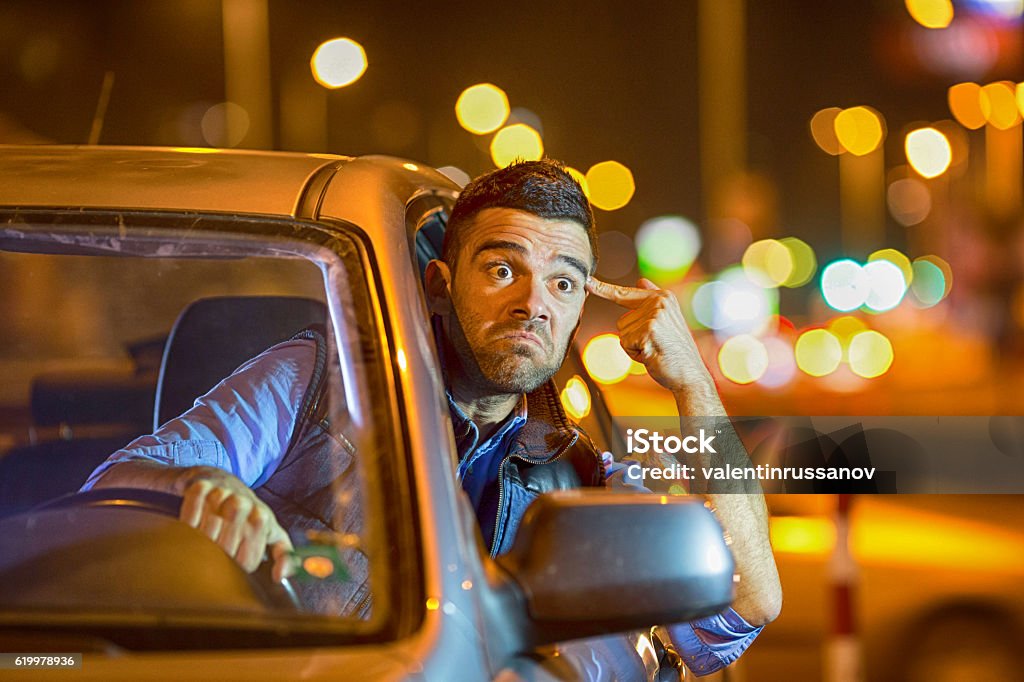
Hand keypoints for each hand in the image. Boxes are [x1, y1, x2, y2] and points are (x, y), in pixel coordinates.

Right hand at [177, 467, 293, 580]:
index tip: (236, 561)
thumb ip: (283, 555)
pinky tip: (194, 524)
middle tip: (217, 553)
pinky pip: (189, 518)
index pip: (246, 562)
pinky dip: (188, 524)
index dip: (239, 568)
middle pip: (224, 550)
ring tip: (205, 539)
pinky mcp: (201, 488)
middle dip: (218, 559)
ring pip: (206, 535)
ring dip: (202, 543)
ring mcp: (221, 494)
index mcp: (262, 518)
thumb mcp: (271, 531)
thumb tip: (279, 577)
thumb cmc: (249, 514)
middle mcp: (243, 504)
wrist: (223, 481)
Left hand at [586, 277, 713, 395]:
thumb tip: (641, 281)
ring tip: (654, 350)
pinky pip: (625, 344)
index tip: (587, 281)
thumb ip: (651, 301)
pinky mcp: (648, 330)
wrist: (690, 375)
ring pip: (622, 333)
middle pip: (621, 321)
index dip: (603, 289)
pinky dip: (634, 354)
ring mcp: (654, 315)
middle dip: (633, 337)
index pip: (625, 293)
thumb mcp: (666, 321)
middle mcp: (659, 301)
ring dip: (633, 346)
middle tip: (655, 345)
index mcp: (663, 297)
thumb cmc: (675, 352)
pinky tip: (652, 355)